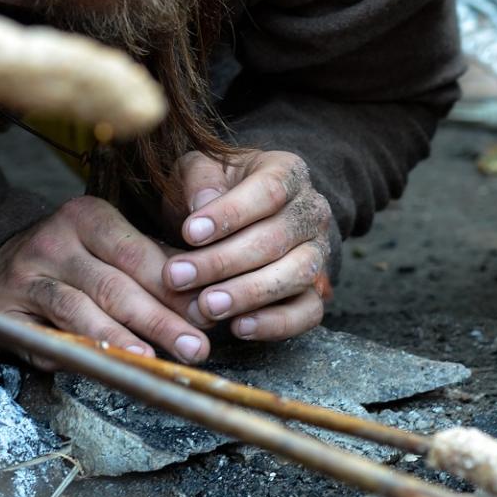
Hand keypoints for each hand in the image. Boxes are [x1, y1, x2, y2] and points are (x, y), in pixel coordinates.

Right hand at [0, 197, 207, 363]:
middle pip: (112, 286)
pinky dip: (73, 352)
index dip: (173, 288)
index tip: (205, 315)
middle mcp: (53, 242)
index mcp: (87, 216)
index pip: (136, 254)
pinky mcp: (3, 311)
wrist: (0, 263)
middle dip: (159, 321)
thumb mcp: (113, 245)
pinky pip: (42, 336)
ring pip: (78, 311)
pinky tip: (101, 366)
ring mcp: (24, 276)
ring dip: (118, 340)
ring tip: (150, 360)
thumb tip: (205, 296)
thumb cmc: (76, 257)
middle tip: (194, 348)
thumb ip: (157, 265)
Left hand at [163, 149, 333, 343]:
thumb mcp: (198, 169)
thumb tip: (203, 204)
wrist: (236, 218)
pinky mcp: (316, 291)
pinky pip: (308, 312)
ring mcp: (319, 253)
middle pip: (277, 238)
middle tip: (177, 277)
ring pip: (296, 275)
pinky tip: (239, 327)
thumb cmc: (213, 191)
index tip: (189, 233)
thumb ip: (199, 179)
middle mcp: (312, 212)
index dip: (230, 214)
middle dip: (223, 261)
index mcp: (289, 174)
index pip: (269, 191)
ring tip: (206, 305)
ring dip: (248, 293)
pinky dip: (276, 323)